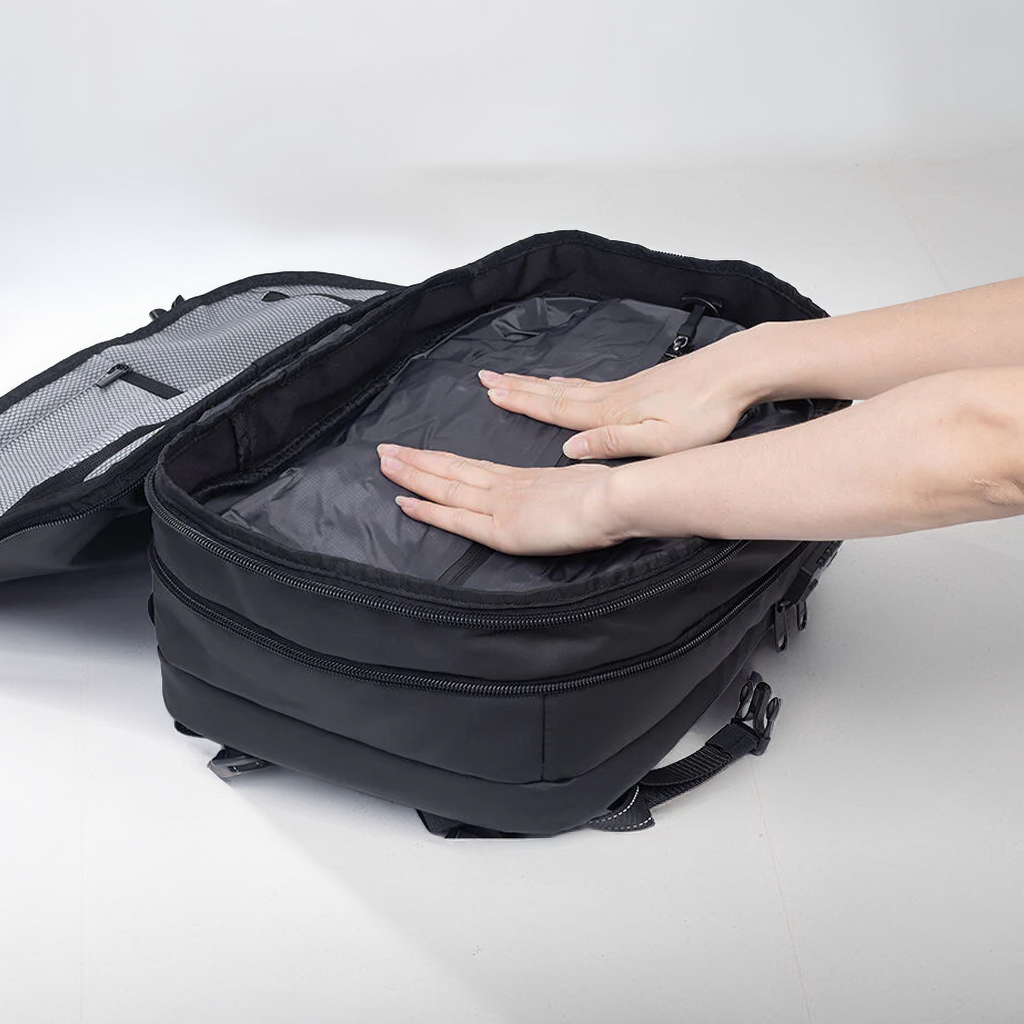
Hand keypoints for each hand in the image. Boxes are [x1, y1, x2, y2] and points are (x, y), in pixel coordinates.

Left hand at [376, 443, 624, 554]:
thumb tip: (569, 493)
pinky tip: (404, 502)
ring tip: (384, 463)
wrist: (617, 499)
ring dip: (412, 475)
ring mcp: (500, 505)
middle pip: (451, 470)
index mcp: (525, 478)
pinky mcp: (500, 527)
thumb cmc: (611, 494)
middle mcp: (506, 487)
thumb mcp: (584, 485)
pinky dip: (427, 510)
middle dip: (416, 460)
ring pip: (445, 487)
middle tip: (384, 449)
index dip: (443, 460)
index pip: (474, 467)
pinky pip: (454, 517)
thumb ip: (568, 489)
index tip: (419, 451)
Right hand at [477, 341, 753, 459]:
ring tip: (515, 380)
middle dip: (519, 388)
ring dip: (539, 385)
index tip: (490, 393)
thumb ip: (612, 444)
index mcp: (610, 415)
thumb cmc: (704, 413)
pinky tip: (568, 382)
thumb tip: (569, 449)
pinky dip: (569, 383)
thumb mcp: (659, 442)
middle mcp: (611, 398)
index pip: (555, 410)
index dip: (521, 403)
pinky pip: (592, 384)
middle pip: (555, 393)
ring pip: (571, 387)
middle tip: (487, 378)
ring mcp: (626, 388)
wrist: (736, 372)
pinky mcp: (642, 385)